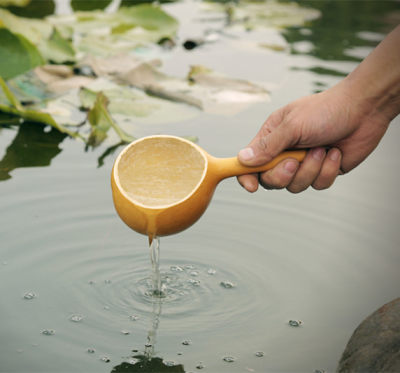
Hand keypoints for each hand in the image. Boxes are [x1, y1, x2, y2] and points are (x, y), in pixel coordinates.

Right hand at [237, 79, 390, 192]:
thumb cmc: (326, 110)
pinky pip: (318, 185)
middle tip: (293, 161)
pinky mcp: (322, 172)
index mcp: (272, 138)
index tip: (251, 187)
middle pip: (270, 180)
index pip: (250, 163)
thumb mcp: (293, 125)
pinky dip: (327, 170)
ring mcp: (304, 164)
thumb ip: (268, 146)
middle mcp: (284, 153)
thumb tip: (242, 159)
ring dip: (310, 169)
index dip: (246, 176)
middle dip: (282, 175)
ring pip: (295, 186)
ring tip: (321, 149)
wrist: (364, 109)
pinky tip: (335, 153)